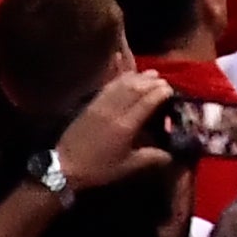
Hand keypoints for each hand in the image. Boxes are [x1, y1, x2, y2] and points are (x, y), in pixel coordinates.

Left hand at [57, 67, 179, 188]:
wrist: (64, 166)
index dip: (161, 93)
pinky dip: (118, 75)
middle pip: (137, 88)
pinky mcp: (91, 104)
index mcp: (125, 126)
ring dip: (139, 77)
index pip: (147, 102)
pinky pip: (108, 85)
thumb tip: (172, 155)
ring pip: (123, 84)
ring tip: (151, 74)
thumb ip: (151, 158)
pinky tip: (124, 67)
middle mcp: (114, 111)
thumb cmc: (98, 168)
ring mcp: (100, 105)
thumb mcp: (127, 166)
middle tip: (164, 82)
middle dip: (153, 82)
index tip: (171, 90)